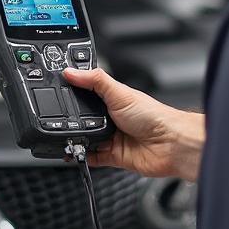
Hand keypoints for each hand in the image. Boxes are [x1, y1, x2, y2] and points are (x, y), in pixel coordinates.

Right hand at [63, 67, 204, 181]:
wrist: (170, 144)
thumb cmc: (154, 116)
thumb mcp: (120, 92)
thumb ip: (94, 81)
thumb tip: (71, 71)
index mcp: (113, 99)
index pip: (87, 93)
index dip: (74, 92)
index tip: (58, 90)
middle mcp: (112, 118)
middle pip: (83, 118)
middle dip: (72, 119)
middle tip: (59, 117)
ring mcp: (112, 137)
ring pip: (85, 138)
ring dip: (75, 139)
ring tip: (66, 136)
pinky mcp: (112, 156)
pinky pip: (91, 157)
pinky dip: (80, 156)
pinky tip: (74, 152)